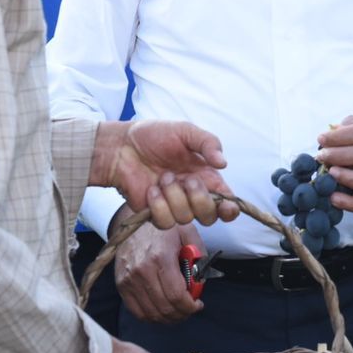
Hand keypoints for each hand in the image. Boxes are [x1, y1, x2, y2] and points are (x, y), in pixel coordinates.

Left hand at [94, 120, 238, 228]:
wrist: (122, 146)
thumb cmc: (154, 136)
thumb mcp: (186, 131)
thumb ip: (209, 143)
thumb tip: (224, 163)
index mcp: (206, 177)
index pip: (226, 202)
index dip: (230, 209)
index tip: (228, 206)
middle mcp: (192, 195)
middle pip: (209, 216)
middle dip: (200, 199)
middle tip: (187, 179)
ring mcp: (174, 206)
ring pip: (186, 218)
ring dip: (174, 196)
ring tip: (162, 177)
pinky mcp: (155, 214)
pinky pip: (165, 221)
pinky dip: (158, 204)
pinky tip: (151, 189)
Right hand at [116, 219, 204, 324]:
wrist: (132, 222)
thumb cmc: (161, 228)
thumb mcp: (186, 232)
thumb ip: (199, 255)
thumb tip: (202, 278)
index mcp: (161, 257)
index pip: (177, 295)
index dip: (190, 307)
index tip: (198, 305)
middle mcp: (142, 270)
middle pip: (165, 308)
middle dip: (182, 314)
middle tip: (189, 309)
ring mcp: (129, 279)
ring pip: (151, 314)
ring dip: (168, 318)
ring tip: (178, 311)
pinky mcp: (121, 285)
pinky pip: (136, 311)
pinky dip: (151, 316)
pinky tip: (161, 310)